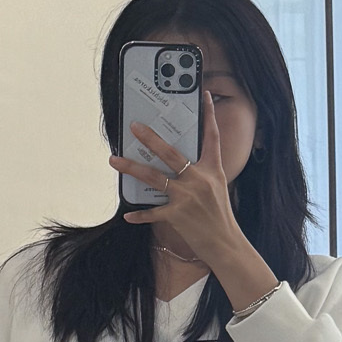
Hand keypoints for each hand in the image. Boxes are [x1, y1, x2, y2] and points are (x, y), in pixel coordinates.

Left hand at [109, 92, 277, 309]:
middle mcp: (199, 180)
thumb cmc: (220, 218)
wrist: (226, 245)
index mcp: (213, 171)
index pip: (212, 138)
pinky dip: (140, 215)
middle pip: (171, 153)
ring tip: (114, 160)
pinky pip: (153, 213)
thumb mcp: (217, 190)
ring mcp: (187, 197)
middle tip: (134, 127)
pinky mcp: (178, 216)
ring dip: (131, 168)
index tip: (205, 96)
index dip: (209, 116)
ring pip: (154, 177)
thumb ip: (201, 174)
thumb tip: (178, 163)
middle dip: (151, 138)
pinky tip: (128, 214)